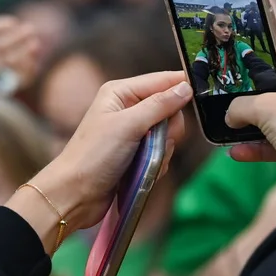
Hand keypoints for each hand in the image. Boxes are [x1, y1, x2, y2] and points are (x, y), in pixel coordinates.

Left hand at [7, 72, 191, 252]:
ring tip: (144, 161)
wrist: (76, 194)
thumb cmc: (94, 155)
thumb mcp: (128, 125)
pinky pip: (162, 153)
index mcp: (121, 93)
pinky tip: (143, 172)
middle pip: (170, 110)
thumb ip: (160, 105)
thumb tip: (186, 88)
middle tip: (158, 141)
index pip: (162, 81)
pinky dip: (157, 163)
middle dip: (169, 128)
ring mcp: (134, 133)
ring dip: (162, 150)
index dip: (181, 87)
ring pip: (169, 135)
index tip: (199, 96)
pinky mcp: (137, 154)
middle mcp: (128, 109)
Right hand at [226, 25, 275, 199]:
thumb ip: (240, 107)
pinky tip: (236, 153)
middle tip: (230, 81)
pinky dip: (258, 147)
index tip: (245, 33)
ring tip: (228, 122)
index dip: (267, 30)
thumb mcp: (264, 108)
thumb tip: (229, 115)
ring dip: (252, 120)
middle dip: (253, 81)